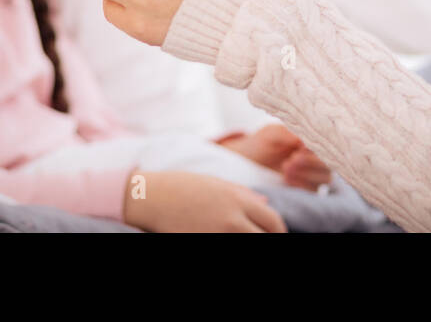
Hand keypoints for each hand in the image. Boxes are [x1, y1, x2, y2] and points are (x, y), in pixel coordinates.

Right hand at [121, 170, 287, 232]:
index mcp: (238, 199)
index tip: (278, 235)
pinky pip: (226, 248)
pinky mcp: (204, 243)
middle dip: (268, 241)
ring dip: (249, 242)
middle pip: (264, 238)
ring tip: (242, 238)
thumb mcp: (216, 183)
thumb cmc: (183, 186)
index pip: (273, 221)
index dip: (279, 231)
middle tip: (264, 241)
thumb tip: (266, 203)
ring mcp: (218, 235)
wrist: (151, 198)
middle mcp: (233, 219)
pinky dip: (230, 245)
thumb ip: (244, 194)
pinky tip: (224, 240)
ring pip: (247, 244)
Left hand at [220, 124, 333, 191]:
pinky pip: (315, 190)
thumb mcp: (272, 133)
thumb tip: (307, 141)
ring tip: (285, 169)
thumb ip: (290, 134)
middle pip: (331, 162)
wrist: (247, 161)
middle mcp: (317, 156)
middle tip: (290, 161)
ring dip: (308, 175)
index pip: (328, 145)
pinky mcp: (307, 187)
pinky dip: (302, 185)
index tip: (297, 149)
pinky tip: (286, 178)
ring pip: (326, 178)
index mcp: (312, 140)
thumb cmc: (262, 143)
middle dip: (312, 163)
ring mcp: (314, 173)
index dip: (316, 148)